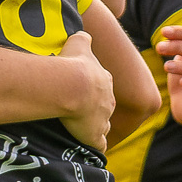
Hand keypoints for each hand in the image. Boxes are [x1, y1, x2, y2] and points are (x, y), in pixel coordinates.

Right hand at [58, 32, 114, 151]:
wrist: (73, 85)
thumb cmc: (74, 63)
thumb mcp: (79, 43)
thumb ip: (83, 38)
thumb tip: (84, 34)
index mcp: (104, 81)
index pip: (102, 87)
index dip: (93, 90)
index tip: (83, 92)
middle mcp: (108, 101)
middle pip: (105, 107)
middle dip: (96, 110)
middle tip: (80, 111)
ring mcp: (103, 120)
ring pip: (103, 126)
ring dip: (94, 128)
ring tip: (81, 130)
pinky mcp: (95, 136)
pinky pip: (99, 145)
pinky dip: (94, 146)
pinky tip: (86, 147)